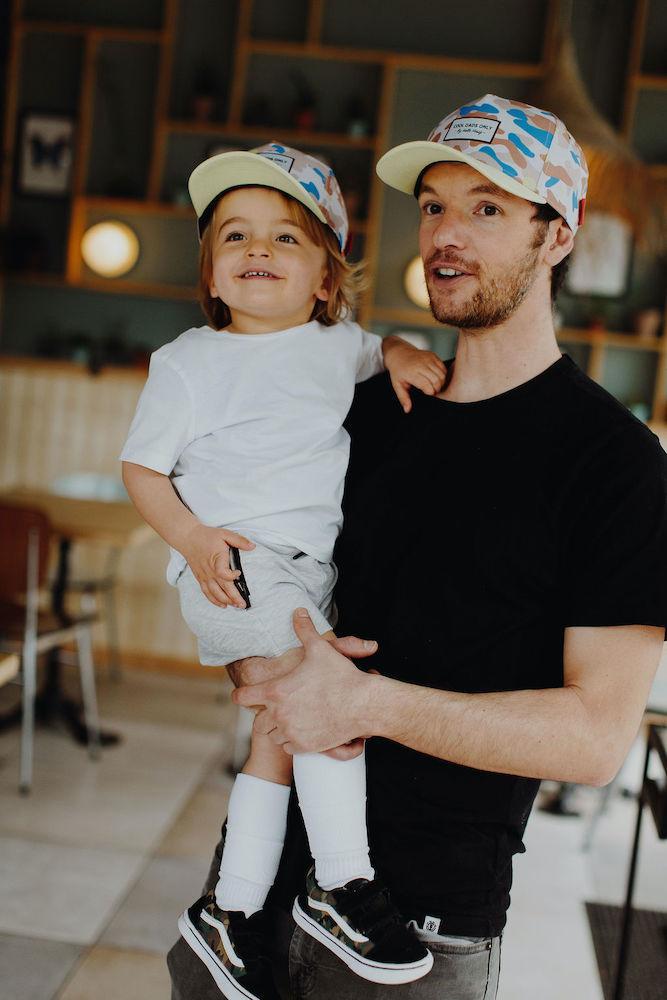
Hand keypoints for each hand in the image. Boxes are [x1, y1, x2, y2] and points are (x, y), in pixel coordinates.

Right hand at [181, 523, 253, 607]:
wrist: (188, 538)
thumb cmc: (207, 536)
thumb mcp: (225, 534)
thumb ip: (239, 540)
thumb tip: (253, 546)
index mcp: (216, 559)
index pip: (223, 573)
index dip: (232, 576)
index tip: (238, 573)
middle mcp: (210, 571)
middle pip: (222, 588)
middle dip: (233, 598)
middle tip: (243, 605)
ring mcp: (204, 576)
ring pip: (214, 593)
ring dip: (225, 601)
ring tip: (236, 606)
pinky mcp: (200, 578)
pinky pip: (207, 593)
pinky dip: (214, 600)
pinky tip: (223, 605)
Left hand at [232, 609, 378, 754]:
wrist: (363, 704)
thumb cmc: (341, 676)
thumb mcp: (320, 649)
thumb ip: (304, 630)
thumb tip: (298, 611)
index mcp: (276, 691)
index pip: (241, 697)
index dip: (240, 694)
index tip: (243, 694)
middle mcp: (279, 715)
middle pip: (258, 720)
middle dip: (266, 713)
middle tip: (280, 704)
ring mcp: (291, 732)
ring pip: (274, 734)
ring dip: (280, 726)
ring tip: (293, 715)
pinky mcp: (304, 746)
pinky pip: (288, 746)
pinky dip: (292, 739)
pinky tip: (302, 727)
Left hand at [384, 337, 445, 412]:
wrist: (399, 353)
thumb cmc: (398, 371)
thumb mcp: (397, 385)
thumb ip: (403, 398)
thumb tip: (407, 410)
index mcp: (412, 373)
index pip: (428, 387)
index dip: (430, 394)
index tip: (427, 395)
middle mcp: (421, 364)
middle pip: (437, 381)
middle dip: (437, 389)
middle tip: (432, 391)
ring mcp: (428, 359)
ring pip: (442, 375)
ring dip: (441, 383)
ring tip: (434, 385)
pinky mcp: (433, 355)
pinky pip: (443, 368)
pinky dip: (442, 375)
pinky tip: (436, 378)